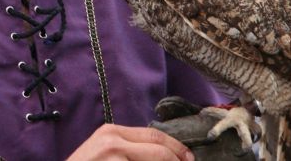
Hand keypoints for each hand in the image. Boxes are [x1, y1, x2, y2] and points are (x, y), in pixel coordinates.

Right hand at [67, 124, 194, 160]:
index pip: (154, 136)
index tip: (188, 158)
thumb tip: (160, 152)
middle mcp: (113, 142)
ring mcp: (114, 159)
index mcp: (111, 132)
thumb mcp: (102, 150)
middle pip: (159, 151)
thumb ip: (126, 147)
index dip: (176, 147)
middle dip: (177, 160)